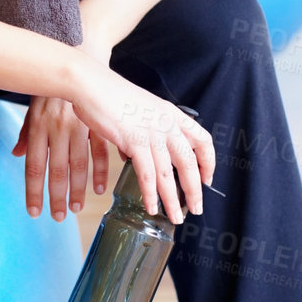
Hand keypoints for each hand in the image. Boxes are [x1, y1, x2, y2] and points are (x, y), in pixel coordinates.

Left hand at [11, 94, 111, 221]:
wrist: (79, 56)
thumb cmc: (52, 87)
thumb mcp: (33, 107)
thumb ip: (26, 133)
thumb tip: (15, 154)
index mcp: (39, 126)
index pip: (34, 167)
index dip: (33, 192)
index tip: (34, 212)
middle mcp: (57, 128)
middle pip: (56, 170)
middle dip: (57, 197)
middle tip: (58, 217)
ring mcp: (79, 125)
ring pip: (78, 164)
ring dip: (78, 190)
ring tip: (76, 208)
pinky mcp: (98, 122)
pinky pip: (99, 151)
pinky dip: (100, 171)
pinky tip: (98, 188)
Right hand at [64, 55, 214, 223]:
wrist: (92, 84)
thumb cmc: (110, 95)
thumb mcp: (139, 109)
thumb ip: (144, 130)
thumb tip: (136, 154)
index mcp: (171, 114)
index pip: (203, 140)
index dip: (209, 162)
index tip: (208, 179)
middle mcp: (167, 124)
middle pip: (190, 163)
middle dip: (195, 190)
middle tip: (195, 208)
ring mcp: (152, 133)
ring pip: (169, 174)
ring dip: (173, 199)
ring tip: (175, 216)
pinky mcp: (134, 141)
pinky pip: (147, 174)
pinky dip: (150, 194)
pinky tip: (152, 206)